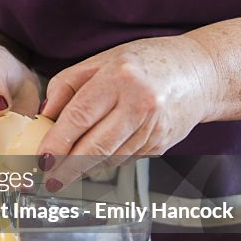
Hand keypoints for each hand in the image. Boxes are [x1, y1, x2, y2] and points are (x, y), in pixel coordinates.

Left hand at [37, 35, 218, 186]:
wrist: (199, 73)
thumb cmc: (145, 63)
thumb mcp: (101, 61)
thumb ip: (66, 86)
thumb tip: (43, 117)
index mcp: (119, 78)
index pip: (80, 116)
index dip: (57, 142)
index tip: (42, 158)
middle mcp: (140, 104)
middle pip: (95, 147)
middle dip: (67, 168)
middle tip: (49, 179)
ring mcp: (154, 128)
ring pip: (108, 159)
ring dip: (84, 168)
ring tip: (65, 170)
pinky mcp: (161, 145)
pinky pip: (124, 160)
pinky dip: (105, 161)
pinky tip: (95, 157)